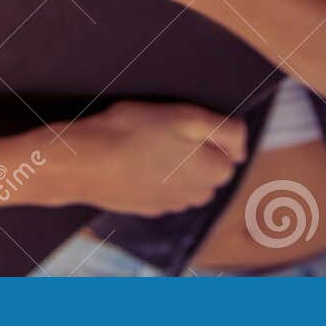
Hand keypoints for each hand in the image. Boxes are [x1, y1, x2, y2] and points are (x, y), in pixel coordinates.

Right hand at [34, 100, 248, 215]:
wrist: (83, 163)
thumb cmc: (133, 133)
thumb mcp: (187, 117)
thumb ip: (226, 132)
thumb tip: (242, 148)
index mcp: (212, 174)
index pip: (230, 153)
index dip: (211, 133)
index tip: (187, 123)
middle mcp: (196, 196)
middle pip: (209, 169)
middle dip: (196, 151)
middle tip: (166, 130)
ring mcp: (169, 206)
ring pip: (185, 181)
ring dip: (176, 165)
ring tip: (149, 144)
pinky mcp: (145, 208)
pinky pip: (160, 189)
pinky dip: (154, 176)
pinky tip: (135, 162)